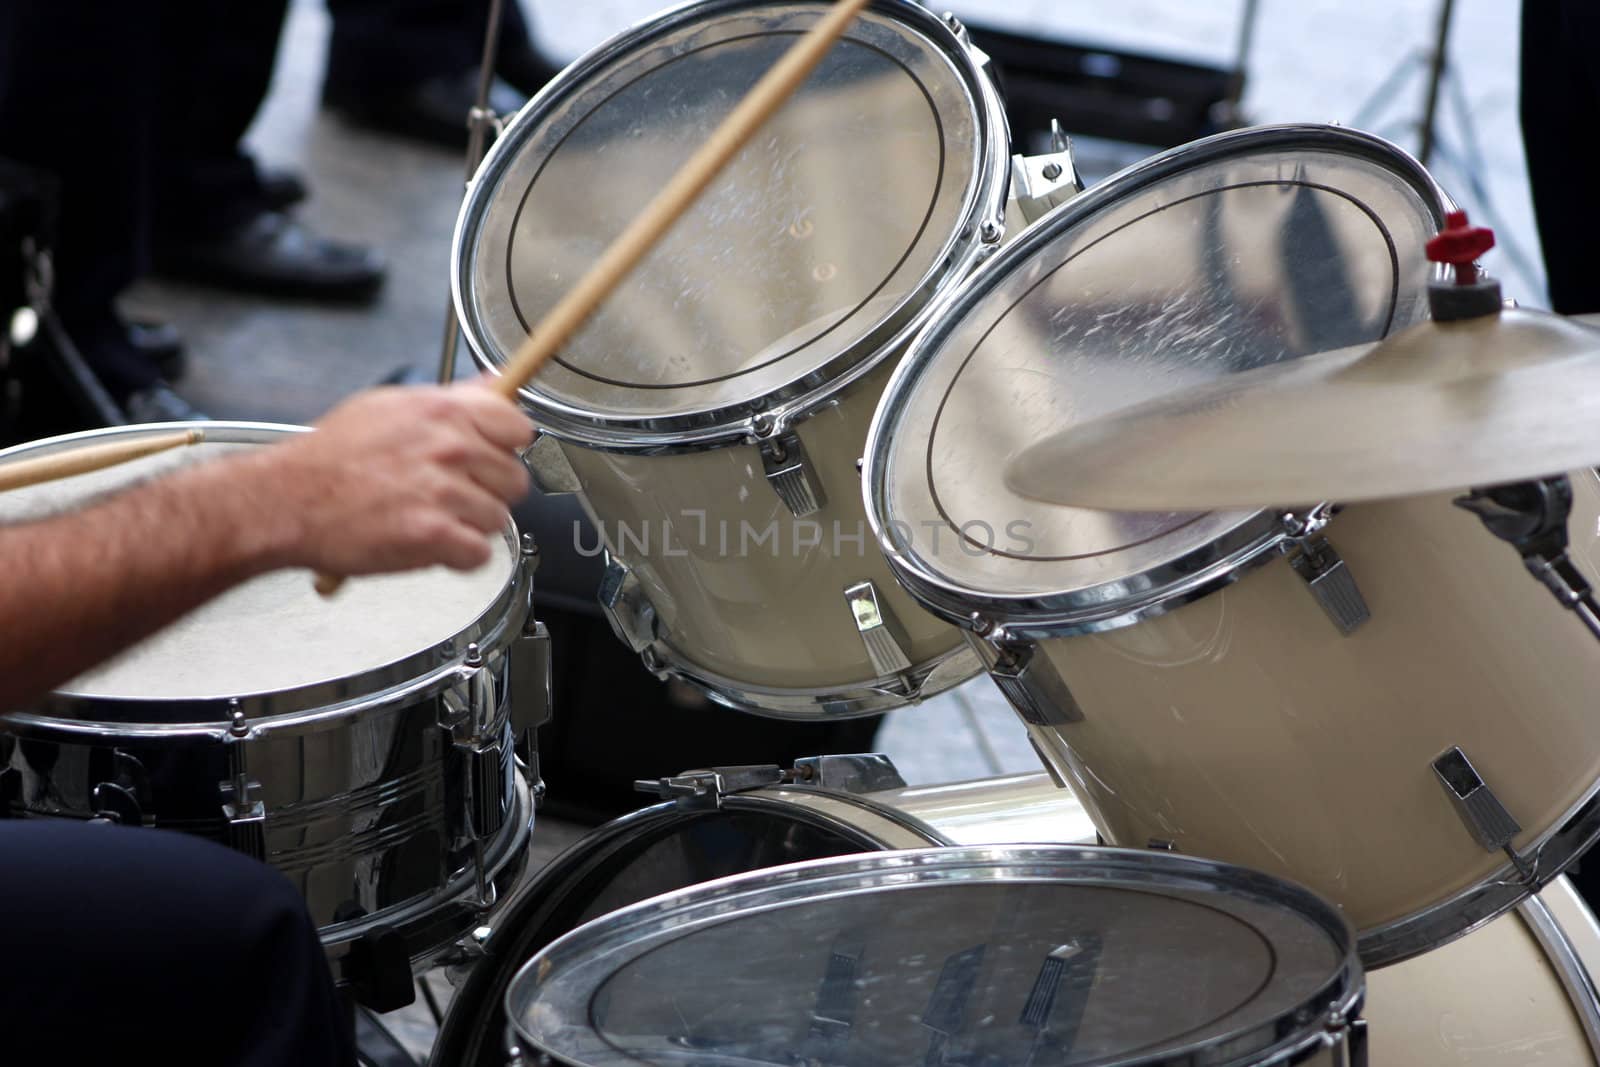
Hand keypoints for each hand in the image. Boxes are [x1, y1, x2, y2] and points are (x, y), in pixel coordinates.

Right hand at [245, 380, 532, 575]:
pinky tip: (430, 543)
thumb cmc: (332, 457)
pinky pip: (479, 554)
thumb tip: (495, 383)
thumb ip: (452, 398)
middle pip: (514, 479)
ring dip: (470, 527)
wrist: (286, 500)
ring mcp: (442, 491)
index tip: (490, 457)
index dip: (507, 447)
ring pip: (497, 519)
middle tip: (449, 496)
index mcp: (442, 411)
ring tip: (431, 518)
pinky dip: (457, 557)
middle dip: (487, 492)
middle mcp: (448, 447)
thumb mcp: (391, 406)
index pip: (518, 426)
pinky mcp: (433, 534)